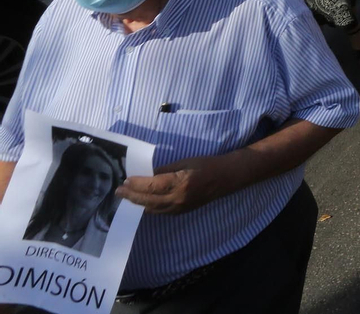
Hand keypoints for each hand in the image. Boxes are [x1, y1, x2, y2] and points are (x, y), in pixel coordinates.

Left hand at [118, 155, 238, 213]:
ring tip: (127, 197)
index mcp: (180, 182)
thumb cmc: (206, 165)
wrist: (225, 178)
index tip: (125, 181)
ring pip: (152, 208)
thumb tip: (147, 175)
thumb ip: (164, 170)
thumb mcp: (184, 162)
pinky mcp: (181, 212)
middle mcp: (178, 198)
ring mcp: (180, 207)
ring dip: (138, 202)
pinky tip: (143, 202)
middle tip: (119, 191)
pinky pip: (160, 212)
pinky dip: (149, 207)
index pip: (151, 186)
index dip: (136, 184)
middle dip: (132, 196)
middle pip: (148, 200)